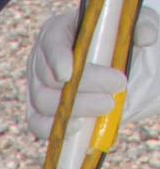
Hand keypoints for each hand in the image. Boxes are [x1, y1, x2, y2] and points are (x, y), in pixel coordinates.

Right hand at [26, 3, 158, 139]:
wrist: (106, 68)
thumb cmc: (113, 43)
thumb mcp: (128, 28)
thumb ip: (140, 26)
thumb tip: (146, 37)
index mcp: (57, 32)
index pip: (51, 44)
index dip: (58, 60)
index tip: (69, 74)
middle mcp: (40, 59)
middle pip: (48, 80)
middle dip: (82, 88)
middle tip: (116, 90)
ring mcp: (35, 87)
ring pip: (43, 104)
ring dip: (78, 108)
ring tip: (108, 106)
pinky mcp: (36, 112)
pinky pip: (37, 125)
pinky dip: (56, 128)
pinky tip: (79, 126)